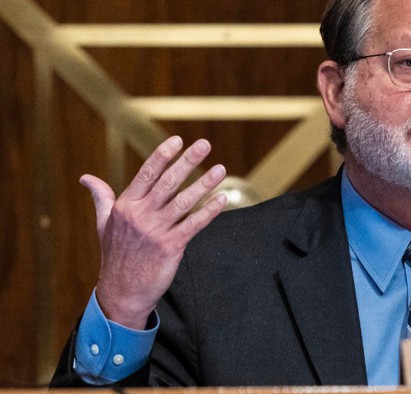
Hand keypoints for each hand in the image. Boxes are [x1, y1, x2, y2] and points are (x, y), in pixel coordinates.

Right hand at [81, 136, 227, 328]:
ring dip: (204, 184)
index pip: (147, 174)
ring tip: (220, 169)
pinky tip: (221, 199)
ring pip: (183, 201)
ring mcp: (156, 231)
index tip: (178, 140)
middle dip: (187, 161)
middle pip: (168, 182)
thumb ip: (101, 197)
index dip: (163, 155)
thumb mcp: (103, 223)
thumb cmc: (115, 255)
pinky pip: (193, 224)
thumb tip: (86, 178)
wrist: (121, 292)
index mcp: (126, 206)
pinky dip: (209, 211)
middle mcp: (140, 215)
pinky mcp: (170, 246)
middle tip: (204, 144)